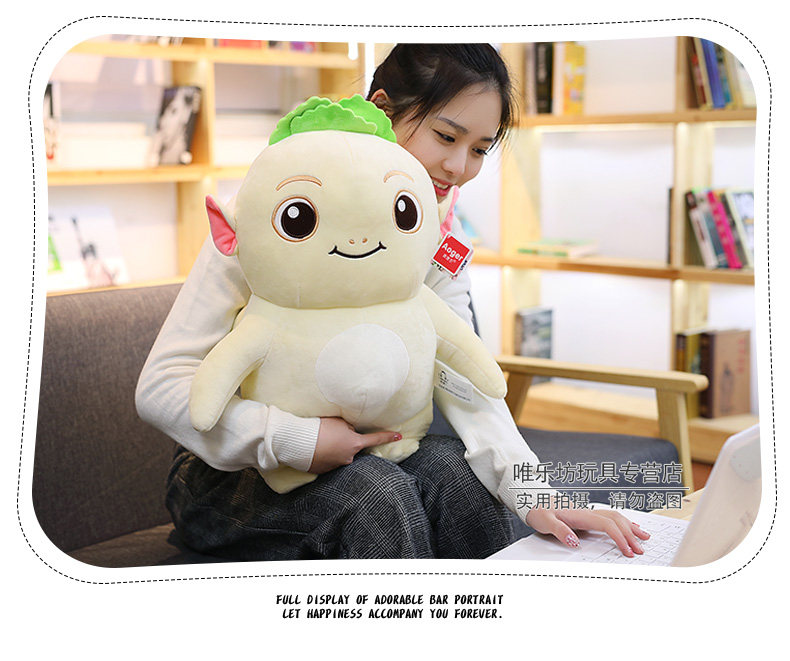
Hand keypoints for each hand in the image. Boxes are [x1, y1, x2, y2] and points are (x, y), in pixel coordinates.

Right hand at [308, 417, 401, 473]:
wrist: (299, 441)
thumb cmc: (320, 428)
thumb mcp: (339, 422)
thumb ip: (349, 427)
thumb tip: (350, 432)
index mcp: (355, 443)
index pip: (375, 439)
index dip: (388, 437)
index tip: (399, 436)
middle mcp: (348, 457)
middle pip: (352, 446)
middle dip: (345, 440)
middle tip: (330, 433)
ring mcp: (336, 466)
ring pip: (339, 453)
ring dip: (332, 448)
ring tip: (319, 440)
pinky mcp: (323, 471)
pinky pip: (327, 461)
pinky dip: (323, 454)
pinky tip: (314, 448)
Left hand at [525, 506, 650, 556]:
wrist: (534, 500)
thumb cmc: (539, 512)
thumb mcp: (545, 522)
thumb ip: (559, 531)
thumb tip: (575, 541)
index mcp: (581, 514)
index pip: (607, 525)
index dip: (620, 538)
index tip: (628, 552)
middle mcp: (589, 512)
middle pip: (616, 520)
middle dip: (631, 535)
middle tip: (641, 551)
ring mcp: (590, 512)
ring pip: (616, 516)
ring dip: (631, 526)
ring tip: (645, 538)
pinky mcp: (589, 515)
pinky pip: (611, 516)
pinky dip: (625, 522)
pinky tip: (631, 527)